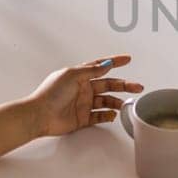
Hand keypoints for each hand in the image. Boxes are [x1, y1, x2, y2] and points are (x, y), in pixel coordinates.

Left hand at [27, 54, 142, 136]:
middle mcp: (83, 89)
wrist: (40, 115)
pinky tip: (112, 114)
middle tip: (137, 87)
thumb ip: (91, 70)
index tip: (127, 59)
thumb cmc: (50, 93)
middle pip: (108, 85)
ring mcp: (83, 104)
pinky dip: (107, 116)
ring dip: (116, 102)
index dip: (114, 62)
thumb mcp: (72, 75)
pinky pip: (99, 116)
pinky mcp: (82, 118)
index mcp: (79, 76)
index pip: (100, 66)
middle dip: (123, 85)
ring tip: (124, 104)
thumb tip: (106, 63)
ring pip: (106, 101)